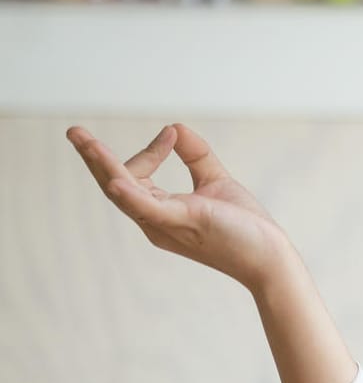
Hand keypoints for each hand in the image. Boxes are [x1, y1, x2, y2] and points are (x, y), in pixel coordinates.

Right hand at [67, 122, 292, 292]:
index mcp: (160, 211)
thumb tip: (174, 126)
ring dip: (103, 166)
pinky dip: (131, 194)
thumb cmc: (243, 226)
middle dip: (94, 158)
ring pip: (124, 193)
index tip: (172, 134)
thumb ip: (196, 156)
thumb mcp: (215, 181)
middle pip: (115, 185)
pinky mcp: (183, 224)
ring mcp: (166, 224)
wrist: (270, 256)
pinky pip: (148, 210)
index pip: (136, 176)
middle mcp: (154, 221)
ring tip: (84, 142)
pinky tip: (115, 181)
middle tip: (73, 132)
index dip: (150, 150)